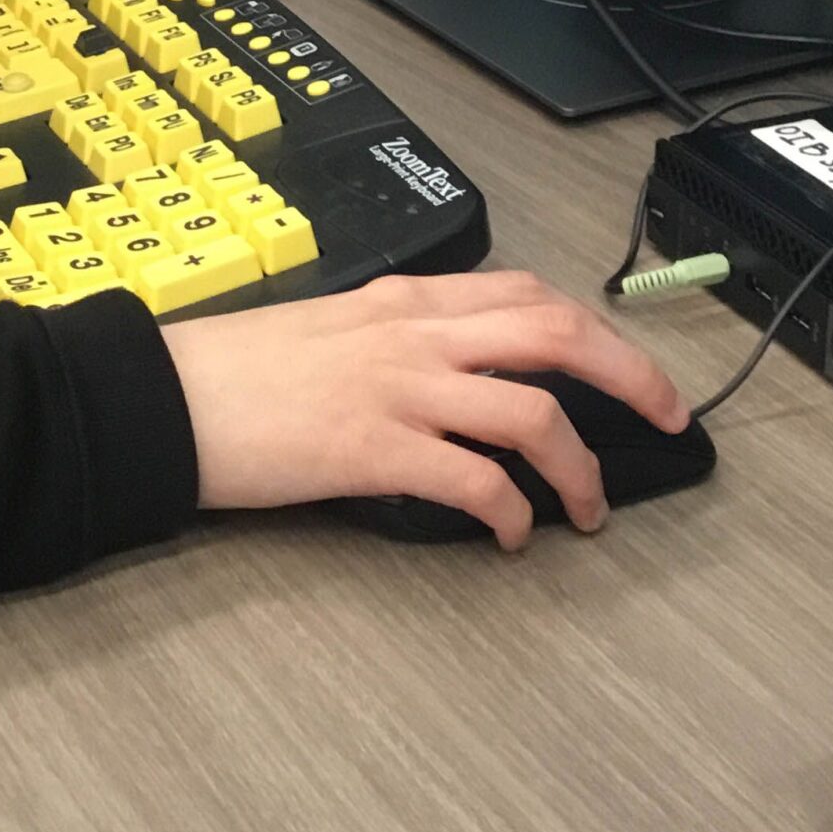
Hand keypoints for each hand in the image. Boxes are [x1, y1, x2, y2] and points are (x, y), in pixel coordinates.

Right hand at [161, 270, 689, 548]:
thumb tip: (455, 378)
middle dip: (632, 376)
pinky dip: (511, 513)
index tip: (631, 366)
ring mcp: (398, 388)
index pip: (528, 294)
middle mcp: (413, 333)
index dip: (598, 329)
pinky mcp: (373, 448)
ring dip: (580, 467)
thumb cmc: (233, 373)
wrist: (164, 398)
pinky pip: (476, 480)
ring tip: (588, 510)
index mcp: (404, 300)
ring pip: (534, 410)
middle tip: (668, 420)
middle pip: (559, 334)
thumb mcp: (330, 331)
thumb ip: (396, 342)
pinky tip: (512, 537)